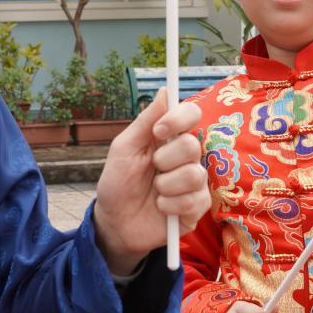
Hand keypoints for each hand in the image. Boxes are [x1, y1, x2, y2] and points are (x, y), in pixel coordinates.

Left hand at [93, 91, 209, 275]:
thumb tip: (165, 90)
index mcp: (170, 137)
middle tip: (152, 168)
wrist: (115, 222)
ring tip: (155, 192)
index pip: (191, 115)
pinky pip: (194, 201)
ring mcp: (195, 182)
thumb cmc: (118, 182)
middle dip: (166, 159)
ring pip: (194, 175)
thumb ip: (145, 121)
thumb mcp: (124, 148)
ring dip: (166, 185)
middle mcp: (187, 157)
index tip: (158, 131)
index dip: (179, 119)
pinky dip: (170, 205)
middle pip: (193, 145)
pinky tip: (161, 208)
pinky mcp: (197, 207)